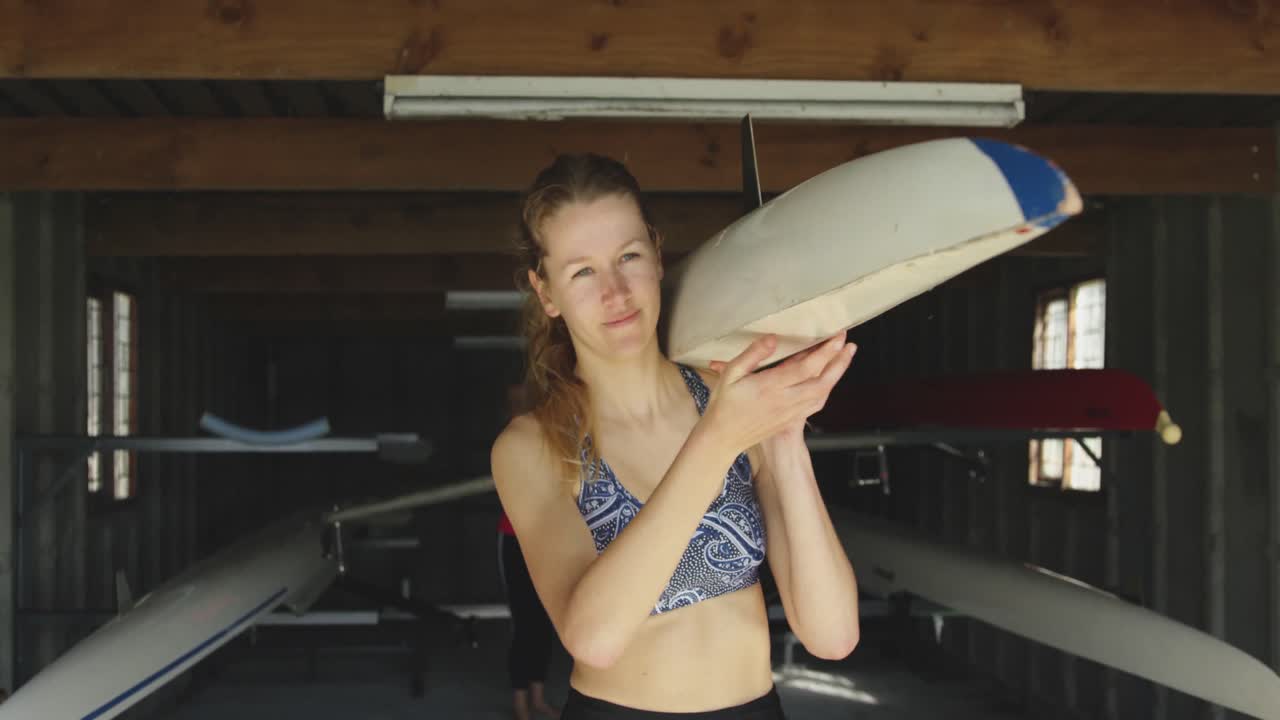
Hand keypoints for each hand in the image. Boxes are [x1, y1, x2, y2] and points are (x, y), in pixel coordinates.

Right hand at [702, 333, 855, 455]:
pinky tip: (829, 381)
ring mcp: (790, 412)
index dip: (825, 351)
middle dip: (839, 361)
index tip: (836, 337)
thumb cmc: (724, 405)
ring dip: (836, 375)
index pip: (806, 367)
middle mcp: (785, 401)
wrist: (723, 438)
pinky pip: (815, 404)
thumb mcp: (730, 374)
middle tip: (849, 344)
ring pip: (822, 393)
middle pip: (822, 381)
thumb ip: (752, 355)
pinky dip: (826, 390)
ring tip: (844, 358)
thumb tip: (773, 339)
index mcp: (771, 387)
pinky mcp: (790, 420)